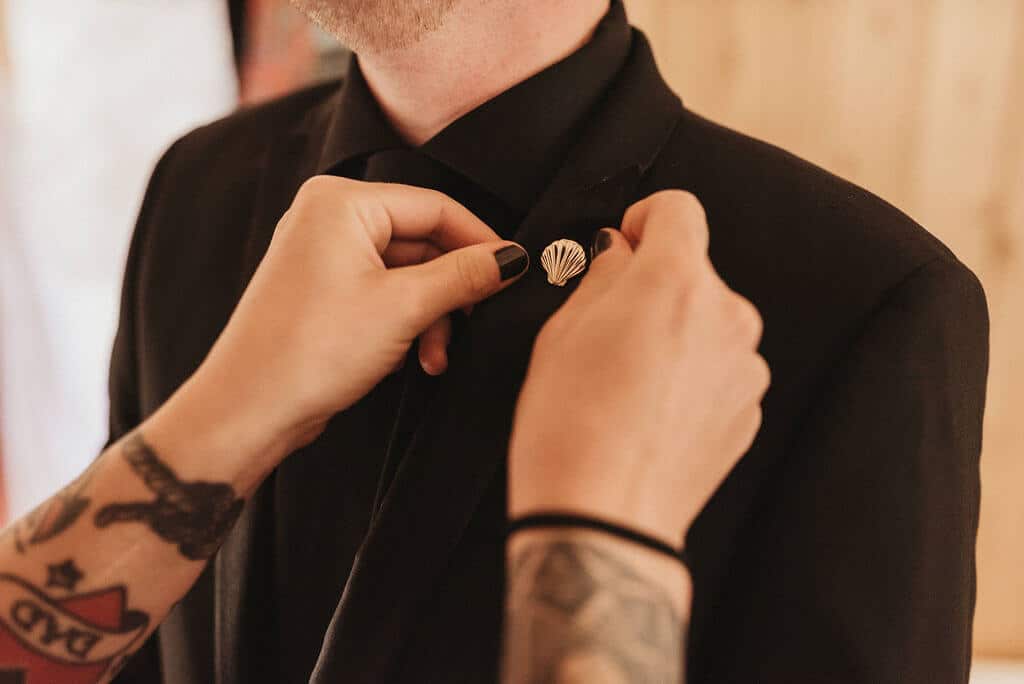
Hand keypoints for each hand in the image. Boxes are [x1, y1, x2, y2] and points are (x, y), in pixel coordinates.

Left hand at [180, 176, 528, 468]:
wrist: (249, 409)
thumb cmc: (313, 350)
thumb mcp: (404, 307)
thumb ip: (464, 275)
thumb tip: (512, 256)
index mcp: (342, 202)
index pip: (435, 207)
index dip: (480, 240)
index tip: (515, 272)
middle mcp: (328, 218)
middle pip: (422, 242)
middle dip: (450, 292)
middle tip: (475, 325)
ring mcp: (324, 256)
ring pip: (407, 274)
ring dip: (431, 317)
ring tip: (434, 359)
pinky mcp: (324, 292)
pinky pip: (383, 294)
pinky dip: (405, 325)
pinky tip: (409, 361)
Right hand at [509, 191, 768, 545]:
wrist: (604, 517)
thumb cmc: (569, 425)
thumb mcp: (560, 332)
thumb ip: (601, 276)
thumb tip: (620, 254)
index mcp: (676, 281)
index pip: (680, 208)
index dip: (647, 219)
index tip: (627, 246)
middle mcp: (727, 315)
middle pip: (694, 272)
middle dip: (655, 287)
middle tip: (608, 330)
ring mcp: (745, 367)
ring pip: (708, 323)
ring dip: (676, 334)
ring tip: (629, 382)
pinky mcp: (749, 410)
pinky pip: (720, 370)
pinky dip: (691, 376)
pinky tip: (651, 412)